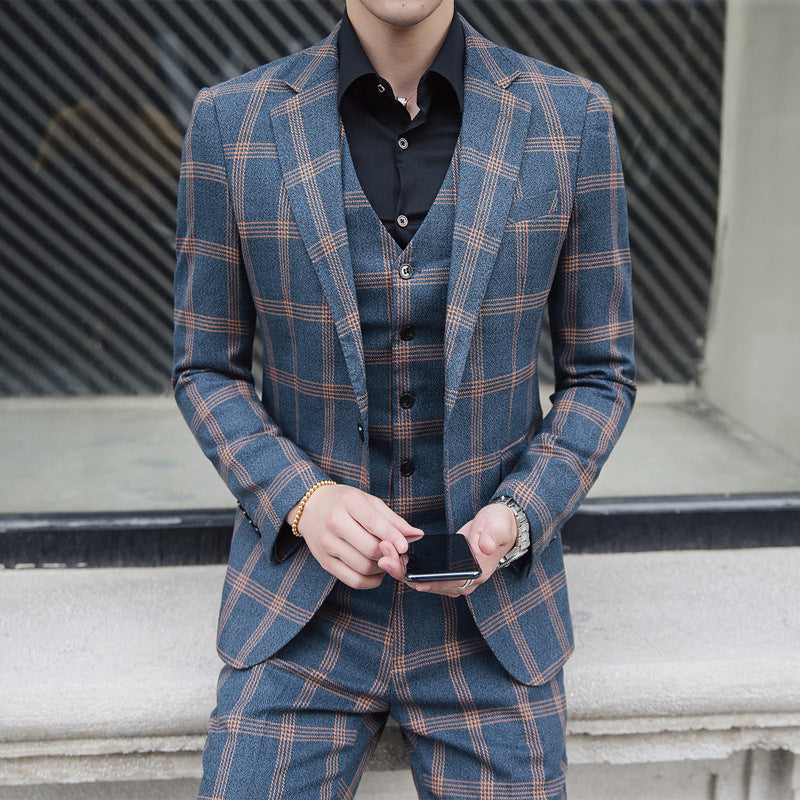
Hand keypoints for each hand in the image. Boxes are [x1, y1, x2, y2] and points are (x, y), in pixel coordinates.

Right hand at [291, 484, 422, 589]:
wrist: (310, 507)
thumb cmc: (344, 502)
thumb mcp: (368, 501)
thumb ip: (393, 519)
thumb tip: (417, 535)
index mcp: (348, 502)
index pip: (373, 523)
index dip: (392, 537)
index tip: (405, 547)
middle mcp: (334, 523)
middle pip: (370, 549)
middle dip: (390, 555)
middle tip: (399, 555)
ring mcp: (327, 544)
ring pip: (363, 567)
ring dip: (382, 569)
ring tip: (388, 560)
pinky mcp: (324, 562)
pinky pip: (353, 580)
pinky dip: (371, 580)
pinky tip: (376, 571)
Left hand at [377, 503, 518, 595]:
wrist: (499, 525)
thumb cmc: (499, 527)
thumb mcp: (497, 528)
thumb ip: (491, 537)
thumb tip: (485, 545)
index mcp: (475, 575)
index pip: (448, 586)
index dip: (429, 583)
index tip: (410, 578)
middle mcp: (460, 580)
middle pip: (428, 584)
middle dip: (405, 574)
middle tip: (386, 559)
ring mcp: (449, 575)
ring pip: (420, 578)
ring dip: (401, 567)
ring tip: (384, 552)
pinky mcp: (441, 566)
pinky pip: (420, 569)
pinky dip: (405, 561)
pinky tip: (391, 550)